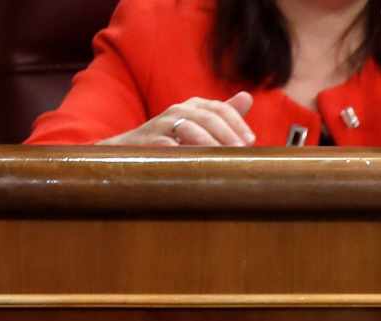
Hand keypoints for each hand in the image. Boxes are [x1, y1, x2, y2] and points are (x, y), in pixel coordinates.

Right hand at [99, 92, 255, 146]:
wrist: (129, 151)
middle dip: (227, 135)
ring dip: (209, 143)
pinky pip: (168, 146)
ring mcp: (161, 125)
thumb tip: (247, 96)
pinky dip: (183, 153)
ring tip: (224, 158)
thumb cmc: (170, 138)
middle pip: (208, 118)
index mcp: (193, 106)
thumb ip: (222, 113)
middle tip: (241, 150)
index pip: (220, 109)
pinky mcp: (148, 142)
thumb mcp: (197, 124)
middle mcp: (178, 111)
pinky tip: (198, 164)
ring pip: (190, 129)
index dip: (237, 124)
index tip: (251, 141)